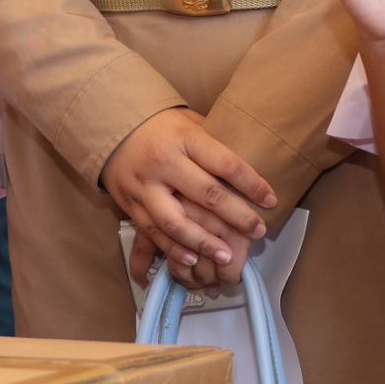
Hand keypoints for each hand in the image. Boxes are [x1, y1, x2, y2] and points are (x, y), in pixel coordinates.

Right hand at [101, 108, 275, 280]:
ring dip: (204, 243)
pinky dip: (173, 250)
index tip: (271, 198)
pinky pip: (153, 233)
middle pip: (207, 194)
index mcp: (184, 138)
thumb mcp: (191, 122)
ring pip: (176, 222)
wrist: (113, 128)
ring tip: (227, 256)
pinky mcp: (131, 205)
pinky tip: (192, 261)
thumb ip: (215, 143)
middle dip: (237, 216)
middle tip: (258, 231)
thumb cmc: (162, 127)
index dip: (252, 184)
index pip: (225, 164)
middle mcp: (164, 163)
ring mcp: (145, 186)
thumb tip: (252, 163)